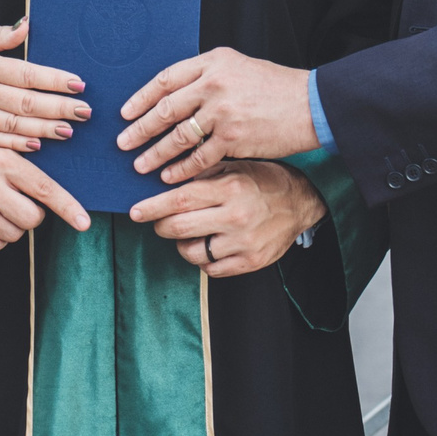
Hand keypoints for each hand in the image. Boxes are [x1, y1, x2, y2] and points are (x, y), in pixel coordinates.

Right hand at [0, 19, 89, 152]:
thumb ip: (0, 35)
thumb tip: (28, 25)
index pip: (27, 73)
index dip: (55, 80)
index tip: (79, 84)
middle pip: (26, 102)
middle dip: (59, 107)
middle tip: (86, 112)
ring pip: (14, 124)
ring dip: (44, 129)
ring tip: (69, 131)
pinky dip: (15, 144)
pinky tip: (36, 146)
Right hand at [0, 146, 91, 253]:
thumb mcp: (7, 154)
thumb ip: (33, 172)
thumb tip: (67, 196)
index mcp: (5, 161)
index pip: (45, 189)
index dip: (68, 207)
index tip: (84, 223)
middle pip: (32, 219)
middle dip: (31, 216)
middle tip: (17, 202)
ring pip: (14, 235)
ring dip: (13, 227)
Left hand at [117, 47, 316, 184]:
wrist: (309, 105)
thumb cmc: (275, 87)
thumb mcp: (239, 67)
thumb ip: (208, 76)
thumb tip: (174, 94)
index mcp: (213, 62)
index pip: (165, 79)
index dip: (141, 97)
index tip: (125, 113)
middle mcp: (214, 83)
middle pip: (165, 109)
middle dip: (140, 129)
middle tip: (123, 144)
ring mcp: (223, 111)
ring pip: (177, 136)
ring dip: (155, 153)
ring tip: (140, 166)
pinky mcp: (233, 137)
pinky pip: (198, 157)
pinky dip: (181, 169)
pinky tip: (170, 177)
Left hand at [131, 162, 323, 276]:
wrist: (301, 203)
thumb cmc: (263, 180)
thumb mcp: (234, 166)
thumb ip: (202, 174)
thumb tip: (164, 180)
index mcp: (229, 188)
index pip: (179, 199)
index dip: (152, 207)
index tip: (135, 211)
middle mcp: (235, 217)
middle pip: (180, 228)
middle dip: (160, 226)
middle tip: (156, 221)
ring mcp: (243, 243)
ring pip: (192, 253)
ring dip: (180, 244)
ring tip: (187, 233)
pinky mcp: (250, 262)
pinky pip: (211, 269)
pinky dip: (202, 259)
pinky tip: (207, 245)